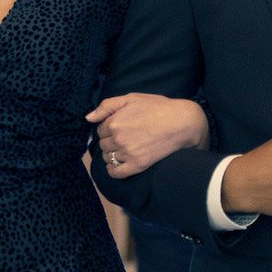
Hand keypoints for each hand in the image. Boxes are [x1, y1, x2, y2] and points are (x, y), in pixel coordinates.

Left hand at [87, 92, 210, 176]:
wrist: (183, 122)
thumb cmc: (159, 107)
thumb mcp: (132, 98)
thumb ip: (107, 106)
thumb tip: (88, 118)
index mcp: (115, 121)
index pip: (100, 130)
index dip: (108, 129)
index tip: (119, 128)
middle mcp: (118, 138)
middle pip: (103, 144)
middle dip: (110, 141)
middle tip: (124, 138)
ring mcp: (128, 153)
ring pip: (108, 157)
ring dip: (112, 154)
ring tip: (124, 150)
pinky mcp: (138, 165)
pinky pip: (116, 173)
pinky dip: (113, 170)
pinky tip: (118, 166)